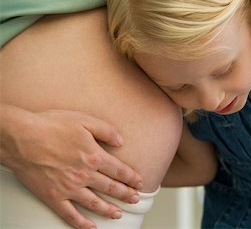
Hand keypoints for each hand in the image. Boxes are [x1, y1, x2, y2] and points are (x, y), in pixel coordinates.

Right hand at [1, 106, 142, 228]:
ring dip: (109, 210)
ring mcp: (69, 188)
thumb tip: (121, 141)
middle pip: (111, 188)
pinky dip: (81, 223)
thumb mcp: (84, 120)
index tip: (140, 183)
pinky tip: (91, 227)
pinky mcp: (53, 197)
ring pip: (95, 204)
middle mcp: (85, 175)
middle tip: (135, 199)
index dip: (132, 178)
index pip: (120, 171)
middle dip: (126, 194)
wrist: (21, 138)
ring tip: (119, 214)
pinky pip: (70, 214)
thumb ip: (106, 130)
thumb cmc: (51, 126)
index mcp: (94, 156)